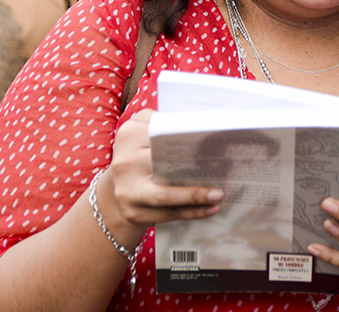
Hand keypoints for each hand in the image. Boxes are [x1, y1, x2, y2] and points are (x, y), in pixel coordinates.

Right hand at [95, 109, 224, 247]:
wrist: (116, 189)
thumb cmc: (140, 156)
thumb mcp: (143, 134)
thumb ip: (163, 124)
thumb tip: (201, 125)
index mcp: (129, 135)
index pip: (160, 132)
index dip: (185, 135)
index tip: (208, 136)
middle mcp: (125, 163)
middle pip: (162, 165)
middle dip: (193, 167)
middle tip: (222, 168)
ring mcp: (127, 190)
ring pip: (164, 195)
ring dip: (194, 196)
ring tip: (218, 194)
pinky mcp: (135, 213)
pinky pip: (168, 214)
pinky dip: (192, 212)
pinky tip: (211, 208)